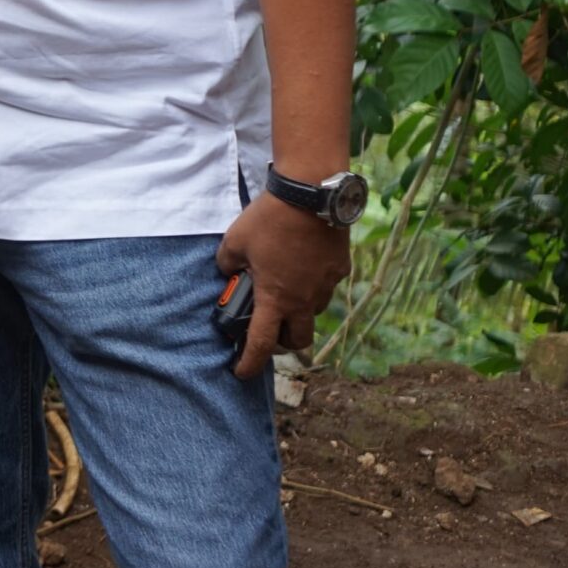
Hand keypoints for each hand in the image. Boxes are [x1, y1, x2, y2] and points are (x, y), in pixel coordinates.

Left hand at [218, 194, 350, 378]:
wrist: (310, 195)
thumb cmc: (268, 220)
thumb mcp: (234, 241)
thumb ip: (226, 264)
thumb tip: (228, 272)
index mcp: (275, 298)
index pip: (262, 344)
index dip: (250, 362)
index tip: (241, 372)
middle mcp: (305, 300)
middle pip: (299, 339)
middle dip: (284, 341)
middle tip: (270, 328)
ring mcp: (326, 286)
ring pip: (313, 312)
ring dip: (299, 310)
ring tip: (284, 288)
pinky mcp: (340, 270)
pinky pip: (325, 287)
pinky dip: (312, 285)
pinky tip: (302, 266)